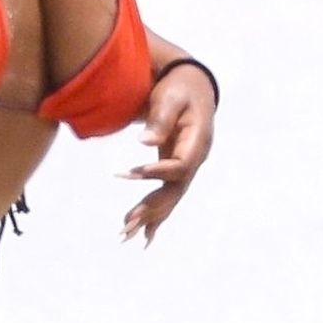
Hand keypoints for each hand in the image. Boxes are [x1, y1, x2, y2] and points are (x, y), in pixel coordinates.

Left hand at [119, 63, 215, 245]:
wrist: (191, 86)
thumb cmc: (179, 89)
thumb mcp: (170, 98)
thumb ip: (160, 119)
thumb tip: (146, 141)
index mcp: (197, 143)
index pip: (179, 165)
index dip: (157, 171)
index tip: (130, 172)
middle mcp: (195, 160)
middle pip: (175, 189)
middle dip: (151, 206)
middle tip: (126, 222)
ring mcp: (187, 167)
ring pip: (170, 197)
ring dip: (149, 216)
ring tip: (125, 232)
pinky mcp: (176, 169)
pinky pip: (166, 195)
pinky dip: (155, 215)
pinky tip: (143, 236)